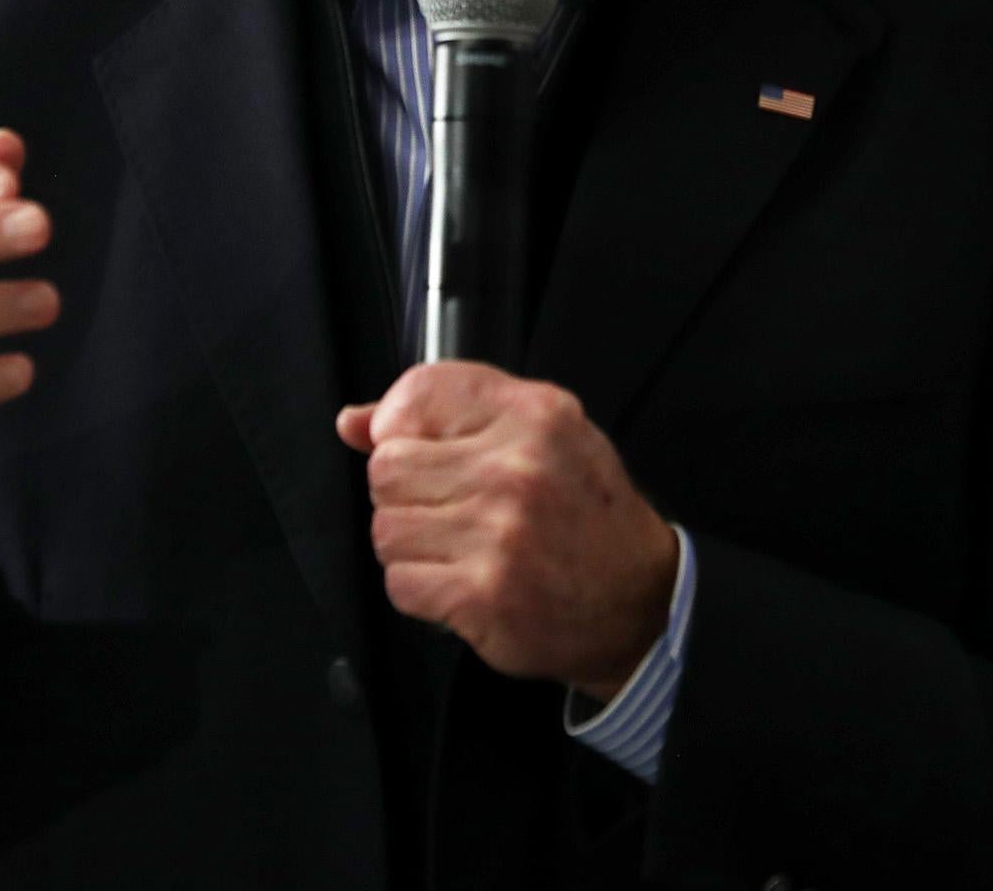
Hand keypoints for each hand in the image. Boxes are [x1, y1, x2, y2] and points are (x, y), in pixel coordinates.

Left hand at [337, 363, 678, 698]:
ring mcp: (498, 534)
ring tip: (456, 547)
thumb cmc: (586, 514)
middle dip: (405, 493)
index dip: (400, 425)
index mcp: (534, 415)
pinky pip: (400, 583)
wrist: (639, 599)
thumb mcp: (542, 436)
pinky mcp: (482, 595)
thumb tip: (353, 422)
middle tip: (447, 509)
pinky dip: (421, 589)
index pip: (420, 394)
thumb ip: (449, 413)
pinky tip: (459, 582)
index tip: (419, 447)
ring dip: (411, 545)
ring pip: (386, 528)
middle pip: (388, 467)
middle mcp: (516, 468)